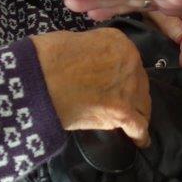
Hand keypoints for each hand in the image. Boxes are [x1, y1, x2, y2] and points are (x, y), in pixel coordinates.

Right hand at [32, 27, 151, 146]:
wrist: (40, 80)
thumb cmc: (48, 57)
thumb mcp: (75, 40)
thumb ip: (92, 51)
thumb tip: (91, 63)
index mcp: (118, 41)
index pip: (128, 60)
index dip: (120, 73)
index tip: (112, 81)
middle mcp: (131, 61)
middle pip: (138, 81)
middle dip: (129, 91)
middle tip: (115, 101)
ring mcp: (129, 87)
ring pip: (142, 103)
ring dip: (136, 111)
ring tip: (129, 121)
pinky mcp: (122, 112)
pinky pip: (139, 127)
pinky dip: (139, 135)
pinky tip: (140, 141)